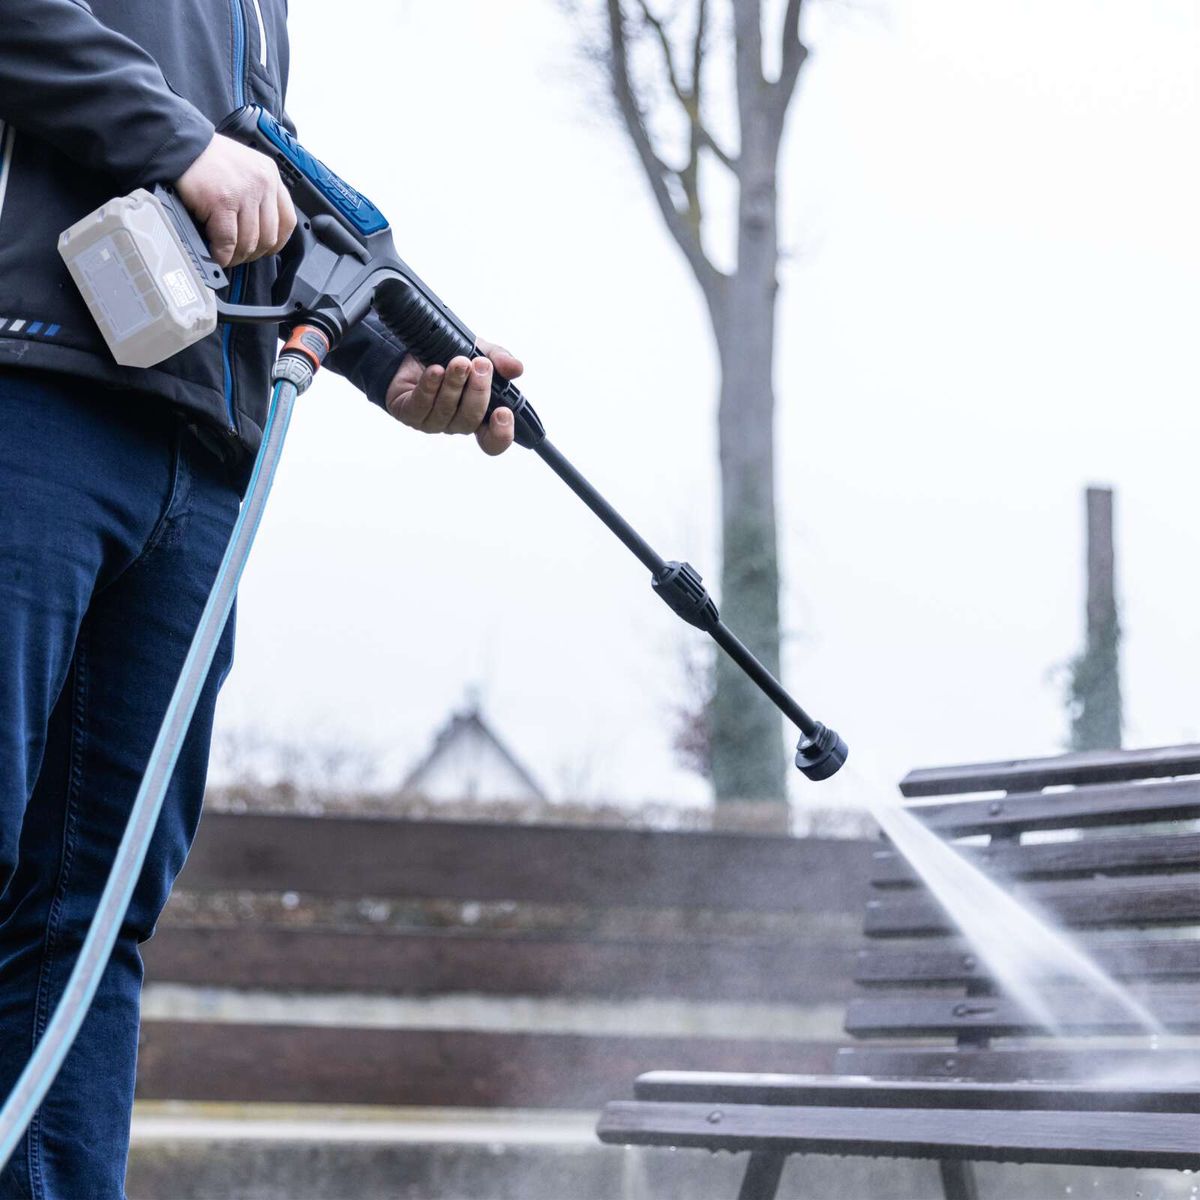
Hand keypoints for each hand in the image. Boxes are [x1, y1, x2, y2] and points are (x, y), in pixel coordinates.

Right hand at [175, 133, 296, 268]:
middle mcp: (262, 183)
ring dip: (236, 256)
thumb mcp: (244, 169)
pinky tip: (216, 254)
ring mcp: (244, 193)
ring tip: (225, 256)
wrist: (178, 144)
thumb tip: (258, 232)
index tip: (265, 250)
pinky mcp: (222, 202)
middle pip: (269, 236)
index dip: (277, 242)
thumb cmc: (206, 159)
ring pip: (249, 242)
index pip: (287, 220)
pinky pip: (228, 241)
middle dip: (253, 254)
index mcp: (270, 175)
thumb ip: (257, 195)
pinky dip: (222, 254)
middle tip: (239, 256)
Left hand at [384, 339, 522, 455]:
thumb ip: (500, 359)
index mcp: (478, 417)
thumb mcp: (480, 351)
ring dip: (454, 384)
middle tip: (481, 366)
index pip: (492, 440)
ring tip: (458, 362)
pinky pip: (420, 405)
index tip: (504, 412)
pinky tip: (435, 371)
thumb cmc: (450, 356)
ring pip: (446, 411)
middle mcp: (455, 423)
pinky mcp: (409, 414)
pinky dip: (429, 387)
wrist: (413, 348)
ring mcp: (431, 422)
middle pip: (471, 420)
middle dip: (478, 392)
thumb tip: (516, 368)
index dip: (501, 434)